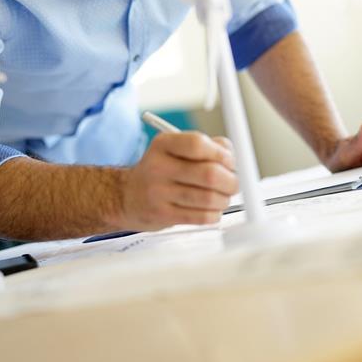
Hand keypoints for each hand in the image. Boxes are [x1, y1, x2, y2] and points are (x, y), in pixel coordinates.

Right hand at [117, 132, 237, 230]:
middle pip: (208, 173)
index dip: (221, 154)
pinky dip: (214, 214)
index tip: (230, 162)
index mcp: (164, 144)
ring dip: (224, 199)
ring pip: (208, 198)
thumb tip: (234, 158)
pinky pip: (200, 217)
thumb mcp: (176, 149)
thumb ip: (207, 147)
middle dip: (230, 181)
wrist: (126, 196)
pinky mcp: (162, 214)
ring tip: (222, 197)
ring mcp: (158, 192)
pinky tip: (212, 210)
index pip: (197, 144)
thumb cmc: (161, 171)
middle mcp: (158, 166)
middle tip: (233, 183)